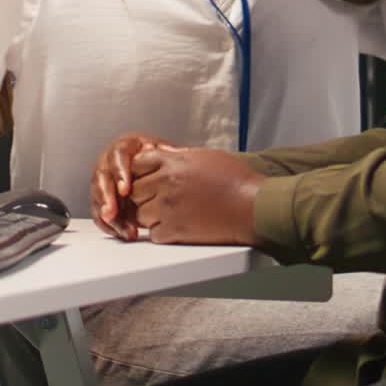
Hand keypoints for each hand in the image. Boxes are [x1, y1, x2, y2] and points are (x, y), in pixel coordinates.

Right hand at [91, 131, 169, 239]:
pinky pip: (99, 213)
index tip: (125, 190)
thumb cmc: (156, 157)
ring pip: (98, 199)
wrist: (151, 165)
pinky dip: (109, 225)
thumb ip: (166, 153)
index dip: (120, 174)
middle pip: (101, 179)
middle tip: (111, 213)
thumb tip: (167, 152)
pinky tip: (122, 233)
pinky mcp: (102, 199)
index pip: (117, 157)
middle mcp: (108, 163)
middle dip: (106, 198)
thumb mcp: (161, 151)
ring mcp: (103, 182)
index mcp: (123, 148)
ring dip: (108, 216)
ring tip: (122, 229)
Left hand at [129, 145, 264, 245]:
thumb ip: (179, 154)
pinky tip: (173, 225)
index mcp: (173, 163)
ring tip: (164, 212)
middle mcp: (166, 184)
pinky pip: (153, 233)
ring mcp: (168, 209)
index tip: (147, 176)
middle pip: (134, 190)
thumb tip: (161, 151)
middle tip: (153, 197)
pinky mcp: (175, 231)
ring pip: (139, 214)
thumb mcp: (207, 156)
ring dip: (148, 214)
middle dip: (141, 193)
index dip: (139, 170)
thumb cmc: (235, 179)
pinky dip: (160, 232)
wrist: (251, 206)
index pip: (136, 163)